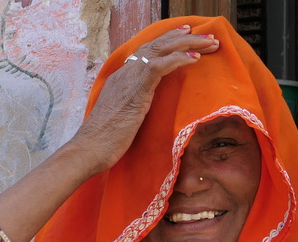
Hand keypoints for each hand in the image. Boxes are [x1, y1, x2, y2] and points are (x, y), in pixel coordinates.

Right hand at [67, 26, 221, 173]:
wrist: (89, 149)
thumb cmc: (105, 141)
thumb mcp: (123, 117)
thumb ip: (134, 106)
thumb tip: (145, 109)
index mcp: (122, 78)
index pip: (147, 52)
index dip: (168, 42)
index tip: (186, 37)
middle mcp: (125, 73)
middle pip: (157, 45)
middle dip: (183, 38)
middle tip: (206, 36)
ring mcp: (129, 80)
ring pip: (160, 50)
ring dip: (187, 44)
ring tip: (208, 43)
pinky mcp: (135, 91)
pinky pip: (158, 66)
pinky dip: (177, 59)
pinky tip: (194, 58)